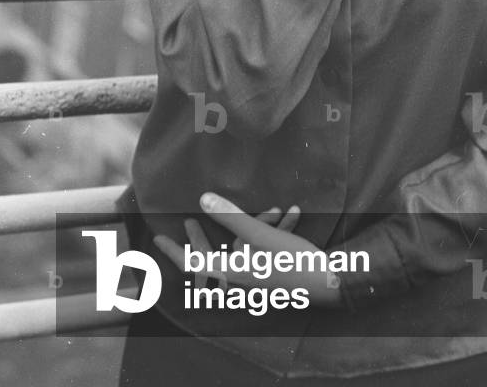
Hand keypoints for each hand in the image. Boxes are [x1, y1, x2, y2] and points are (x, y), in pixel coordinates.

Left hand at [153, 193, 342, 307]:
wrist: (329, 285)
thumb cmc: (292, 261)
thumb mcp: (259, 234)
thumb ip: (231, 217)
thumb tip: (203, 200)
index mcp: (231, 273)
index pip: (192, 264)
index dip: (173, 251)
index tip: (157, 241)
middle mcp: (239, 280)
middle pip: (211, 258)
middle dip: (202, 237)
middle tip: (189, 222)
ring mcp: (255, 281)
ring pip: (241, 251)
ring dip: (247, 227)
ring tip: (260, 206)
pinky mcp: (270, 277)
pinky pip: (261, 254)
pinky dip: (270, 233)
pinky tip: (290, 212)